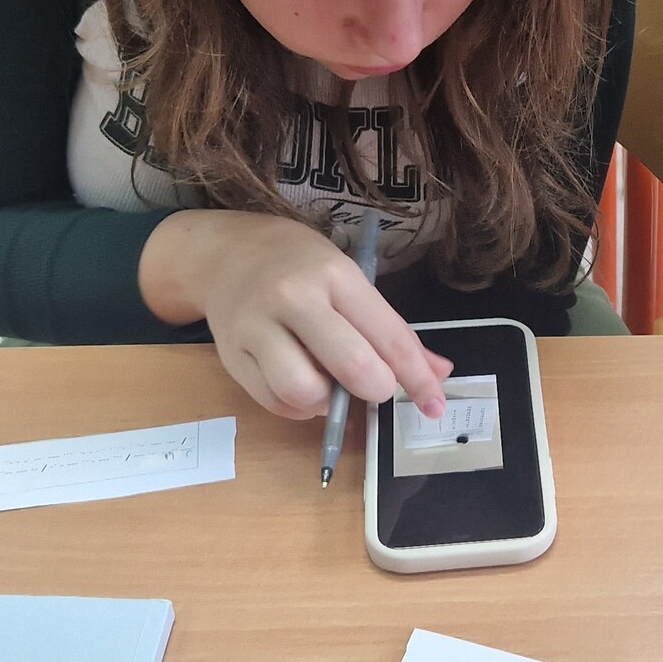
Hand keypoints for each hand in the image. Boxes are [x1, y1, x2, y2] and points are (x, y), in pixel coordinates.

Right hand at [140, 211, 452, 420]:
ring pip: (304, 391)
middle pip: (351, 365)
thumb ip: (391, 330)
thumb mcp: (349, 279)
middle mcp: (294, 297)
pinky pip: (275, 402)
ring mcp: (257, 327)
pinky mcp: (232, 355)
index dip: (416, 378)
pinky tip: (305, 387)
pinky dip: (299, 408)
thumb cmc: (299, 265)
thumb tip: (438, 373)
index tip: (434, 405)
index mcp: (335, 274)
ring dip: (329, 403)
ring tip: (331, 385)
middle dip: (376, 389)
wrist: (224, 253)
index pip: (388, 336)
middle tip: (376, 387)